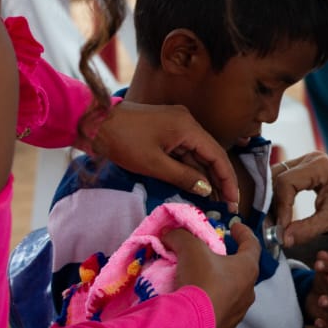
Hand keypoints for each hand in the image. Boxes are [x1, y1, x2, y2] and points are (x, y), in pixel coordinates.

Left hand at [92, 102, 238, 211]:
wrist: (94, 122)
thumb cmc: (123, 141)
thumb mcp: (153, 164)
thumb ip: (183, 176)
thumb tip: (207, 189)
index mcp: (188, 127)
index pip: (217, 155)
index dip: (228, 180)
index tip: (234, 201)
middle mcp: (188, 123)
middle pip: (211, 155)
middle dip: (220, 180)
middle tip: (228, 205)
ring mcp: (177, 126)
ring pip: (198, 155)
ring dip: (206, 177)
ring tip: (216, 201)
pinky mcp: (166, 131)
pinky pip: (185, 152)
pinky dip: (191, 169)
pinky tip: (197, 186)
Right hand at [164, 221, 259, 327]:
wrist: (190, 325)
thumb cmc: (199, 281)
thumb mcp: (190, 249)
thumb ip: (181, 236)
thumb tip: (170, 233)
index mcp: (247, 269)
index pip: (252, 244)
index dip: (244, 232)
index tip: (234, 227)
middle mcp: (248, 292)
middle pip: (241, 271)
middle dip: (227, 262)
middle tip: (212, 256)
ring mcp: (238, 314)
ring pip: (231, 295)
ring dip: (219, 286)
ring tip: (200, 281)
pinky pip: (218, 314)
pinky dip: (209, 306)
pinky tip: (196, 304)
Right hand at [272, 152, 327, 246]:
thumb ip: (307, 229)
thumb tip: (284, 239)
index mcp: (318, 166)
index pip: (285, 183)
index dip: (280, 207)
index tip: (281, 228)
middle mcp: (310, 159)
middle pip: (276, 176)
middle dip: (271, 202)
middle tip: (271, 224)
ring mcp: (307, 162)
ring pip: (277, 177)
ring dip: (273, 198)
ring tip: (275, 220)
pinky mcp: (306, 169)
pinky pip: (284, 179)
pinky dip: (279, 195)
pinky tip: (280, 212)